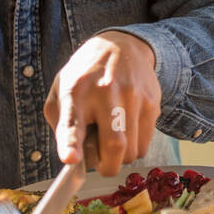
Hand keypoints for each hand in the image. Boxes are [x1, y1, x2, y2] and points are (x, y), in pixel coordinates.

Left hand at [45, 31, 160, 176]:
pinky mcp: (152, 103)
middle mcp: (105, 92)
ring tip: (112, 139)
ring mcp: (133, 96)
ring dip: (121, 157)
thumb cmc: (85, 77)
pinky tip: (127, 131)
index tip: (71, 159)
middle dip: (106, 166)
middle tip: (100, 162)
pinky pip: (145, 144)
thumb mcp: (60, 92)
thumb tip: (75, 160)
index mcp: (75, 92)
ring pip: (133, 151)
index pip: (72, 121)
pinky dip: (135, 147)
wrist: (121, 46)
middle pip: (114, 145)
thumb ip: (61, 126)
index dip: (71, 143)